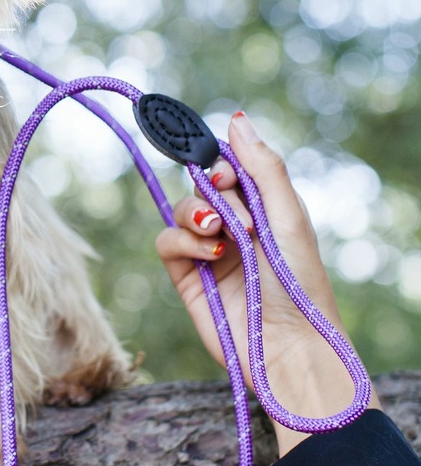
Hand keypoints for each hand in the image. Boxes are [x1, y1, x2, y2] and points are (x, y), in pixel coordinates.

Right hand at [155, 111, 378, 456]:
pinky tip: (212, 255)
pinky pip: (166, 242)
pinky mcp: (185, 276)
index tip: (229, 179)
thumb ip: (263, 168)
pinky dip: (184, 242)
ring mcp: (206, 251)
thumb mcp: (287, 217)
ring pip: (179, 210)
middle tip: (239, 218)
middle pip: (199, 186)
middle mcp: (232, 227)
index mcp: (262, 210)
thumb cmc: (298, 284)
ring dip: (196, 215)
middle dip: (213, 194)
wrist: (286, 345)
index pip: (227, 169)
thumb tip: (237, 119)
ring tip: (221, 235)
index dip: (221, 166)